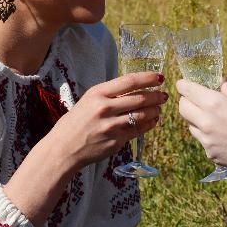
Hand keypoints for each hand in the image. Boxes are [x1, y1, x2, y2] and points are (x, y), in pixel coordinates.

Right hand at [50, 72, 167, 170]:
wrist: (63, 149)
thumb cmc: (74, 123)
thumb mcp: (87, 101)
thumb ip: (108, 95)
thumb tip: (133, 88)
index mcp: (97, 93)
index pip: (129, 81)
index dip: (147, 78)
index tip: (159, 77)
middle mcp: (105, 108)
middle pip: (139, 98)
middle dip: (156, 96)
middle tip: (163, 95)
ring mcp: (111, 126)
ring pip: (142, 115)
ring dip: (154, 110)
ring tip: (159, 108)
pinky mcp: (116, 141)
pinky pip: (138, 130)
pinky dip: (149, 124)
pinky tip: (153, 121)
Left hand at [176, 79, 226, 177]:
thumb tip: (220, 82)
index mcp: (215, 104)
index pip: (187, 90)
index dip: (183, 85)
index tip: (184, 84)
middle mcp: (206, 122)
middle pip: (182, 108)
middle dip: (186, 101)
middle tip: (196, 100)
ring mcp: (207, 141)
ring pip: (191, 126)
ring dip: (197, 119)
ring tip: (216, 119)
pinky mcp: (211, 154)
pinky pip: (203, 141)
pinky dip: (209, 136)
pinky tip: (226, 136)